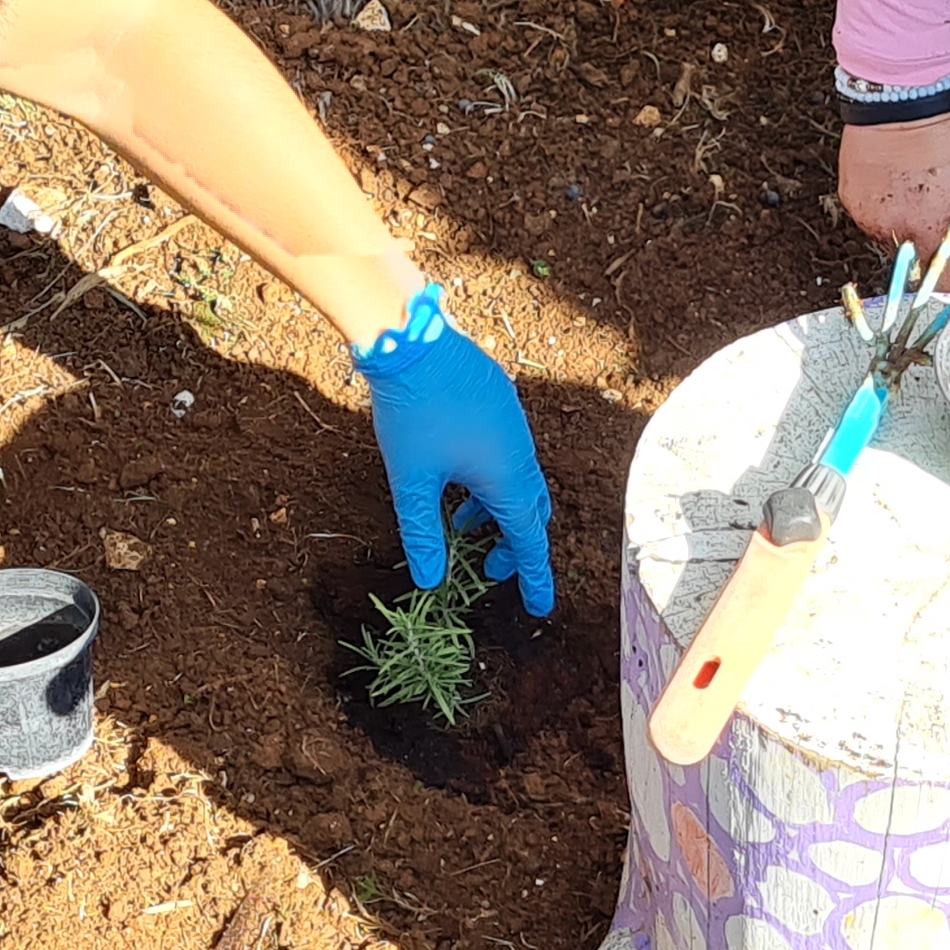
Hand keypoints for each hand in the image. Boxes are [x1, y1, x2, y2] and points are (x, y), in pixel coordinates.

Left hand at [355, 285, 557, 615]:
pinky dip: (494, 481)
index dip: (534, 577)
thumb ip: (422, 533)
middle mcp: (520, 454)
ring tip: (462, 526)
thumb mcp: (411, 481)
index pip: (529, 542)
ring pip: (520, 482)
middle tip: (487, 569)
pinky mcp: (502, 404)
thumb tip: (431, 581)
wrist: (414, 341)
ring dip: (498, 512)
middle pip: (532, 513)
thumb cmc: (412, 413)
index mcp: (506, 479)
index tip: (538, 607)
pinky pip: (511, 455)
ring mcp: (515, 427)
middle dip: (514, 547)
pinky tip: (458, 477)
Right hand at [839, 104, 949, 286]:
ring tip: (919, 192)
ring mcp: (882, 223)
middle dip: (939, 253)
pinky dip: (888, 214)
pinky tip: (898, 185)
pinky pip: (876, 227)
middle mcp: (916, 231)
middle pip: (928, 272)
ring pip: (900, 249)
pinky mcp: (858, 210)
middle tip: (943, 214)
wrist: (906, 96)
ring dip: (912, 232)